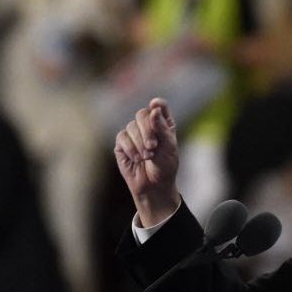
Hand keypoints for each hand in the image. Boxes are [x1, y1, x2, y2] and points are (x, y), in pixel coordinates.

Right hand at [114, 97, 181, 226]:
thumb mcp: (169, 148)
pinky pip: (122, 137)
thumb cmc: (165, 167)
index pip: (160, 106)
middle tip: (153, 146)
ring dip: (140, 142)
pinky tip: (137, 159)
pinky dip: (130, 148)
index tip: (155, 104)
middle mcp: (147, 126)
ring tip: (148, 156)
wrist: (154, 187)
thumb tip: (153, 109)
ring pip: (131, 126)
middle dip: (147, 130)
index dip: (157, 104)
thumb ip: (162, 128)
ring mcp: (133, 134)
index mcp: (163, 124)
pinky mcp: (122, 144)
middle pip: (142, 114)